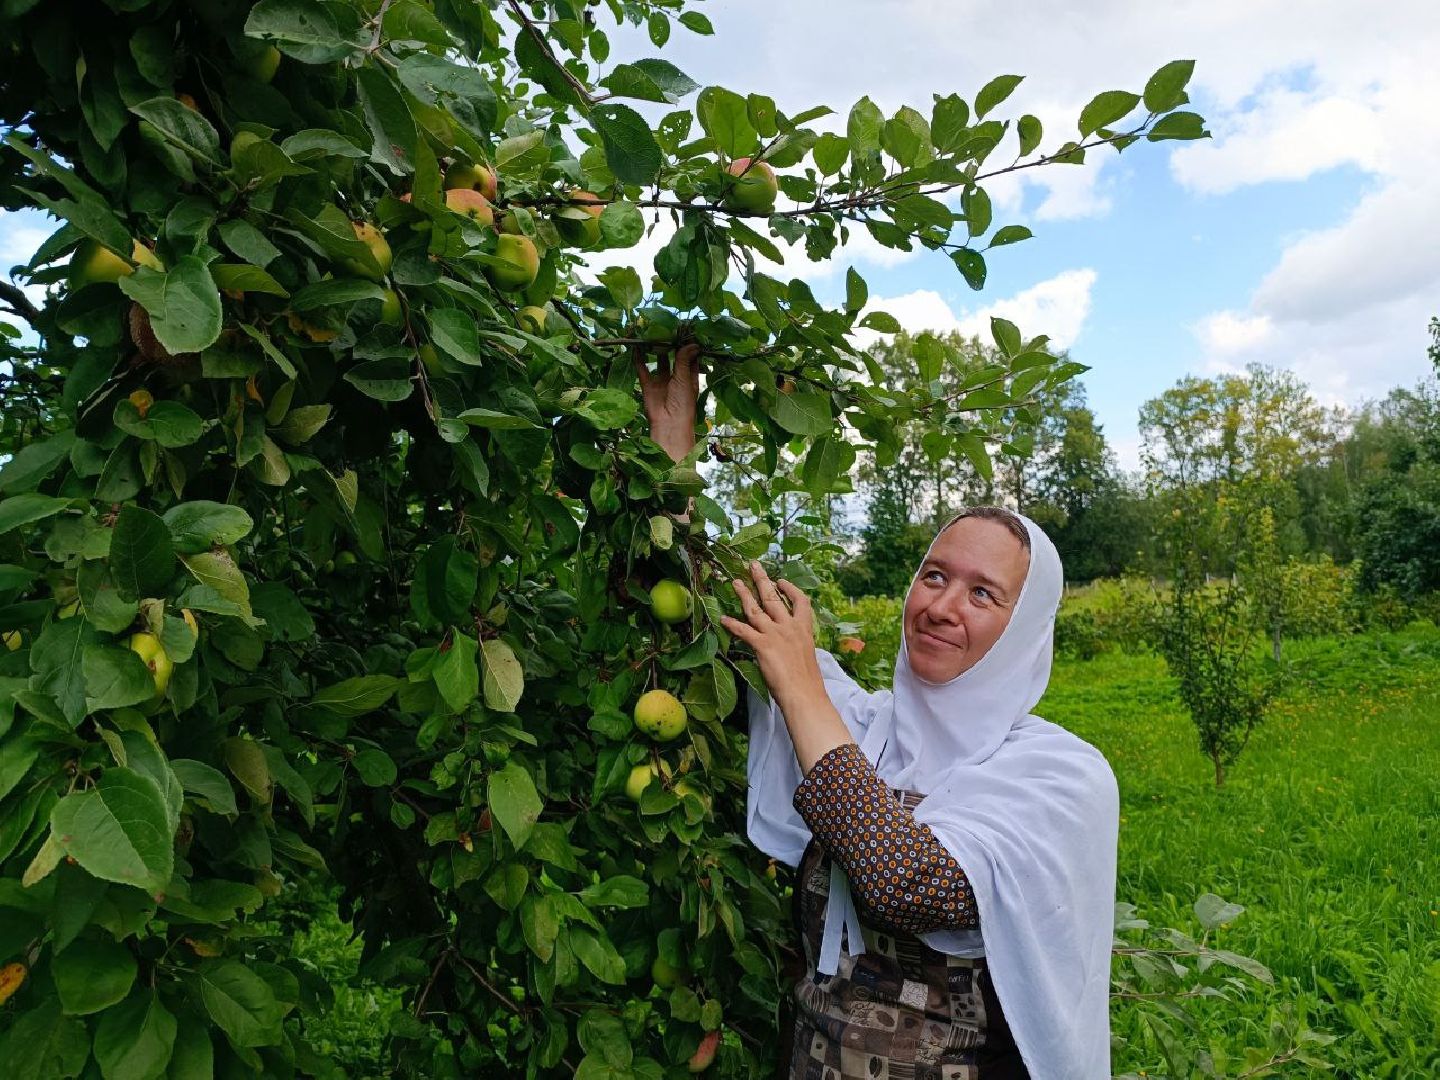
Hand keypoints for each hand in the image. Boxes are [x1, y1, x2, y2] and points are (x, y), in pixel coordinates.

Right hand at [634, 342, 700, 462]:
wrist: (668, 424)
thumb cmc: (682, 403)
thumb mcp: (684, 379)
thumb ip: (684, 360)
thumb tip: (692, 343)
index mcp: (690, 378)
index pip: (690, 358)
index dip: (689, 346)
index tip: (686, 331)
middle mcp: (676, 379)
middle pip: (674, 358)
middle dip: (671, 345)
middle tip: (668, 327)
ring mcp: (662, 382)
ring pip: (658, 362)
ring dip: (656, 350)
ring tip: (653, 333)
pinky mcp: (648, 386)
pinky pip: (643, 370)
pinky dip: (639, 359)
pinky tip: (636, 347)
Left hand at [719, 561, 825, 711]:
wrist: (804, 693)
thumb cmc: (807, 681)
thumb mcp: (806, 655)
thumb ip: (796, 643)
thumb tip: (788, 645)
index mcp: (803, 628)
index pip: (800, 601)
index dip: (790, 589)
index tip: (781, 581)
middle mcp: (789, 626)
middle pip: (773, 598)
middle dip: (762, 580)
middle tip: (753, 565)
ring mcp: (775, 634)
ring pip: (756, 609)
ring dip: (743, 595)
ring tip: (734, 582)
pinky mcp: (762, 645)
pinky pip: (743, 631)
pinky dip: (732, 624)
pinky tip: (723, 619)